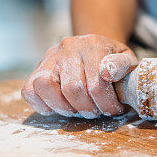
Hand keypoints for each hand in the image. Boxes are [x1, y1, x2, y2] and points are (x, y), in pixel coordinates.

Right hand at [21, 35, 137, 117]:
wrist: (94, 47)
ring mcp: (49, 57)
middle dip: (87, 109)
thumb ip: (122, 65)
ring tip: (76, 110)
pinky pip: (29, 90)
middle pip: (72, 89)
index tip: (114, 110)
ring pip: (44, 86)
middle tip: (96, 112)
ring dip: (63, 107)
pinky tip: (59, 107)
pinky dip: (42, 104)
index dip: (107, 105)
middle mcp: (68, 47)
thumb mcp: (127, 59)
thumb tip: (107, 73)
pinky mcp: (37, 68)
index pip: (97, 84)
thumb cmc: (112, 60)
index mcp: (93, 45)